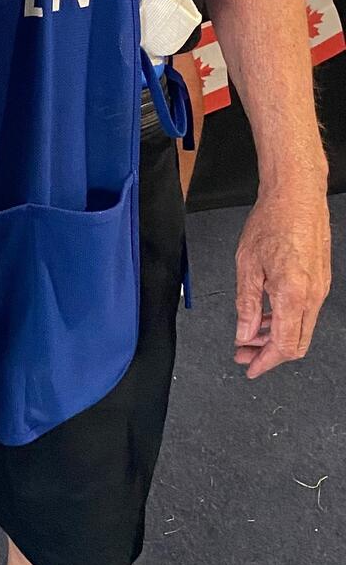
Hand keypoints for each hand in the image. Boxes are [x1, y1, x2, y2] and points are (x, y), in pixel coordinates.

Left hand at [234, 189, 331, 377]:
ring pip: (301, 328)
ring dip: (275, 336)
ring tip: (249, 335)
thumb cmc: (272, 221)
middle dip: (269, 353)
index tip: (250, 367)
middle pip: (297, 343)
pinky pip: (304, 312)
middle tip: (244, 352)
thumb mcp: (247, 265)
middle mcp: (313, 295)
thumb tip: (244, 333)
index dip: (265, 362)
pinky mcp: (320, 281)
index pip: (284, 346)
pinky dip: (285, 320)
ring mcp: (320, 289)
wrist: (296, 196)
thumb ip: (246, 305)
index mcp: (294, 294)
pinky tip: (265, 316)